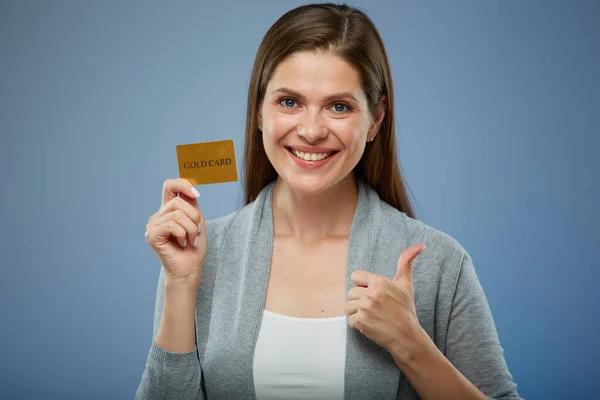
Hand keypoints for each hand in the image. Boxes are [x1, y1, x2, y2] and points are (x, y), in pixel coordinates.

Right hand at [145, 178, 205, 286]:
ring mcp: (153, 225)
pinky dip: (182, 234)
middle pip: (177, 201)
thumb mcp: (197, 222)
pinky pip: (172, 225)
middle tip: (195, 231)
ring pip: (177, 214)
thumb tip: (191, 190)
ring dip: (190, 228)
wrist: (189, 269)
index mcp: (168, 210)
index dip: (182, 184)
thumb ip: (192, 206)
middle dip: (193, 216)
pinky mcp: (151, 235)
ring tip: (188, 239)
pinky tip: (181, 243)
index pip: (169, 186)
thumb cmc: (192, 248)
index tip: (196, 194)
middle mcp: (158, 216)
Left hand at [346, 244, 427, 362]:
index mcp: (379, 281)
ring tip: (372, 316)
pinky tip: (370, 325)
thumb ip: (406, 263)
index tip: (373, 293)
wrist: (406, 336)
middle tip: (375, 308)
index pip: (355, 276)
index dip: (363, 285)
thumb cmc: (406, 310)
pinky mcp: (360, 322)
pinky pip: (350, 320)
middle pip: (351, 292)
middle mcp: (371, 293)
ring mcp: (364, 308)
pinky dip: (358, 324)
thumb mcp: (406, 284)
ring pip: (348, 306)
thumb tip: (420, 245)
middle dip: (360, 300)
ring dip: (357, 312)